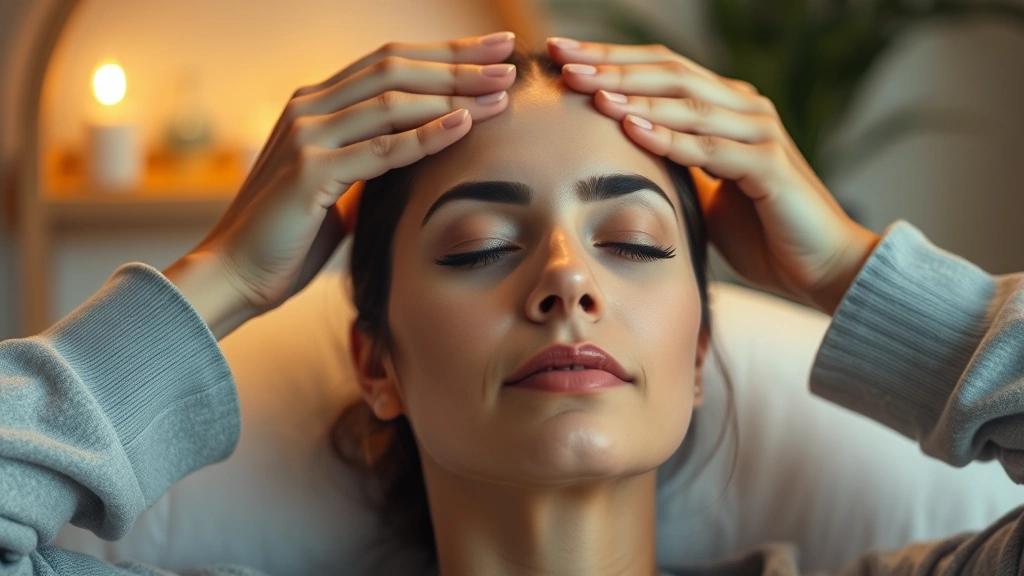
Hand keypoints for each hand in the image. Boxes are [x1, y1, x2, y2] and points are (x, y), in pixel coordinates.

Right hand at [164, 32, 516, 337]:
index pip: (390, 63)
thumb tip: (419, 152)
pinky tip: (464, 125)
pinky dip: (425, 136)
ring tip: (500, 93)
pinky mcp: (309, 173)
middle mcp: (308, 108)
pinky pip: (380, 149)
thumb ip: (371, 161)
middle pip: (396, 68)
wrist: (233, 274)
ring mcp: (306, 136)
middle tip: (510, 59)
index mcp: (316, 104)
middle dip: (458, 62)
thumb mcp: (339, 187)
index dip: (444, 52)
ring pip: (392, 100)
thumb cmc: (288, 237)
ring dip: (452, 94)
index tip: (493, 49)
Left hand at [547, 38, 879, 314]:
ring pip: (687, 104)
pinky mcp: (769, 166)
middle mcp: (744, 108)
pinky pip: (709, 149)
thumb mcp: (702, 191)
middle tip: (562, 58)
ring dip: (633, 95)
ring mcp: (759, 132)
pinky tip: (631, 129)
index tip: (560, 54)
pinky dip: (669, 138)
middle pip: (669, 73)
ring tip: (586, 89)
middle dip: (611, 65)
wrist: (820, 267)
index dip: (610, 58)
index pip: (660, 70)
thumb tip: (622, 155)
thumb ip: (672, 165)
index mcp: (726, 107)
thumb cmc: (761, 232)